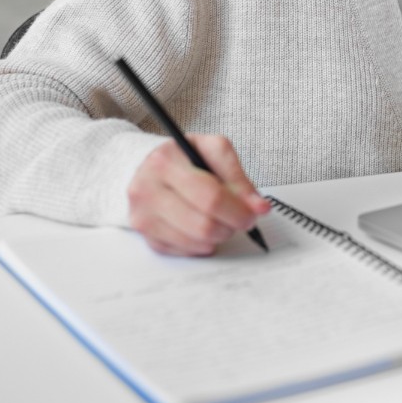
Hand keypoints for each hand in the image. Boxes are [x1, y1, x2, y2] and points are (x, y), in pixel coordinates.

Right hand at [126, 136, 270, 255]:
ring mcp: (142, 216)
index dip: (238, 211)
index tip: (253, 214)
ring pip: (195, 242)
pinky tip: (200, 226)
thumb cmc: (185, 157)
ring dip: (217, 236)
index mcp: (165, 162)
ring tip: (219, 219)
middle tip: (238, 219)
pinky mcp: (144, 236)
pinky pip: (184, 252)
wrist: (148, 166)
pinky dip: (200, 243)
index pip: (210, 197)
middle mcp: (146, 190)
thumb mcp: (213, 150)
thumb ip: (237, 177)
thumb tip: (259, 207)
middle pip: (203, 225)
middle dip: (230, 226)